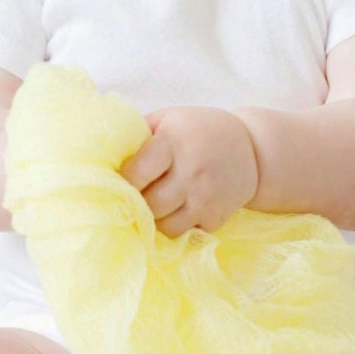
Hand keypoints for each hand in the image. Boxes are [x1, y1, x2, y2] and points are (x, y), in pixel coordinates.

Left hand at [120, 107, 260, 238]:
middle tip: (132, 198)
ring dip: (154, 219)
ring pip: (164, 226)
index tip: (116, 182)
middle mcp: (190, 172)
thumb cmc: (199, 130)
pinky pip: (184, 234)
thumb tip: (101, 155)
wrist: (253, 150)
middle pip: (148, 204)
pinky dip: (175, 226)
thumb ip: (137, 135)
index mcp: (173, 143)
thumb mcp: (169, 119)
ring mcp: (205, 198)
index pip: (135, 174)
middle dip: (136, 204)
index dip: (121, 182)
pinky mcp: (216, 218)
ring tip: (153, 205)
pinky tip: (175, 211)